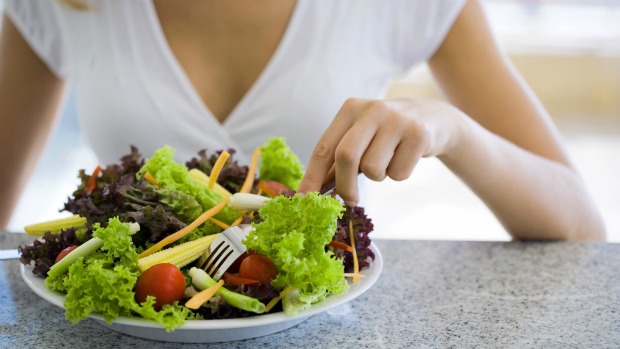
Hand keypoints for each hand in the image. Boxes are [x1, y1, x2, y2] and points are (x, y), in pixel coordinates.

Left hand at [297, 97, 463, 205]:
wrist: (433, 119)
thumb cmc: (386, 134)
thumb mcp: (360, 137)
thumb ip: (337, 161)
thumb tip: (312, 192)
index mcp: (350, 109)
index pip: (324, 147)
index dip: (312, 176)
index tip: (303, 199)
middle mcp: (372, 109)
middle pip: (346, 156)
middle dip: (344, 186)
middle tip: (349, 200)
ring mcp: (397, 120)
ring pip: (373, 169)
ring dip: (378, 176)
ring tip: (388, 161)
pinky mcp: (419, 134)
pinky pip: (398, 173)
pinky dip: (399, 174)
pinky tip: (405, 158)